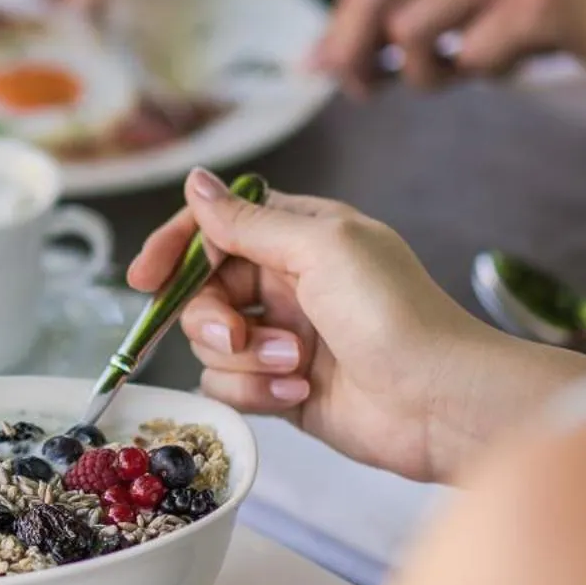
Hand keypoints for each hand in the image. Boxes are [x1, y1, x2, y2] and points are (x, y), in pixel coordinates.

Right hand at [128, 171, 509, 483]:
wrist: (441, 402)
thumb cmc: (396, 314)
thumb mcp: (322, 248)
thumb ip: (250, 221)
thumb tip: (196, 182)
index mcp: (300, 235)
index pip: (215, 228)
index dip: (174, 250)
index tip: (144, 278)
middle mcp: (287, 283)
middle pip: (201, 292)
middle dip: (212, 318)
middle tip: (240, 335)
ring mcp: (283, 338)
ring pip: (210, 345)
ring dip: (246, 360)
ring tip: (297, 369)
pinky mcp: (281, 388)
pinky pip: (229, 387)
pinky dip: (256, 393)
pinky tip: (299, 396)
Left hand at [309, 0, 585, 95]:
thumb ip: (407, 5)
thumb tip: (320, 59)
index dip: (339, 27)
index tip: (324, 67)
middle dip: (356, 53)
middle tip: (364, 90)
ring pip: (414, 36)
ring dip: (430, 72)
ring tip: (467, 66)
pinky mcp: (542, 4)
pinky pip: (473, 61)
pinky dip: (487, 73)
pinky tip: (520, 58)